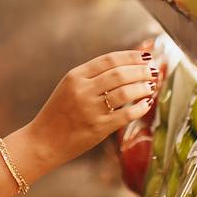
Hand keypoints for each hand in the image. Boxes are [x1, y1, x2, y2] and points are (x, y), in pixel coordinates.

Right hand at [24, 50, 155, 166]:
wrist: (43, 140)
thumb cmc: (59, 113)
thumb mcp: (70, 87)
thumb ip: (93, 76)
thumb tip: (124, 63)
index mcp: (75, 76)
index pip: (109, 59)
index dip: (131, 56)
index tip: (146, 56)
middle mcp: (82, 90)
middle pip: (120, 73)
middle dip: (141, 71)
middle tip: (153, 71)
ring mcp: (90, 109)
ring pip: (125, 92)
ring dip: (143, 88)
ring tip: (151, 86)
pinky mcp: (98, 128)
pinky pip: (126, 114)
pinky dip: (140, 108)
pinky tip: (145, 105)